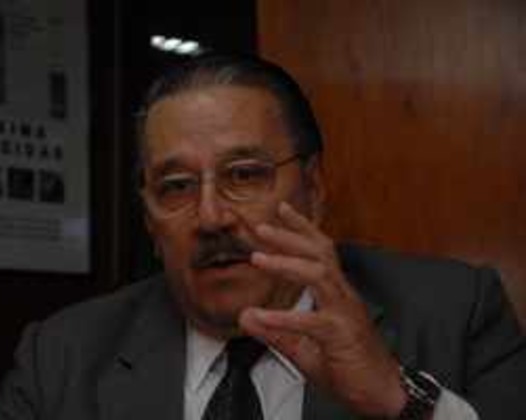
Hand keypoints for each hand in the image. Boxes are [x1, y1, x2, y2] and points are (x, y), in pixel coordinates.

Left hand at [239, 202, 405, 417]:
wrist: (382, 394)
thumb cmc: (349, 367)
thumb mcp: (304, 348)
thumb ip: (275, 331)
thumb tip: (245, 316)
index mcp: (337, 294)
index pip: (321, 251)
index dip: (302, 228)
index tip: (282, 209)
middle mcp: (343, 296)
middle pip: (320, 253)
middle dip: (290, 236)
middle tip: (261, 227)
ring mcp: (345, 313)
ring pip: (319, 275)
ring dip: (287, 263)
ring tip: (257, 259)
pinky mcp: (343, 335)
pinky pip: (312, 321)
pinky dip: (285, 318)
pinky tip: (262, 317)